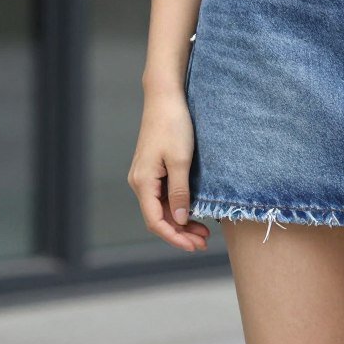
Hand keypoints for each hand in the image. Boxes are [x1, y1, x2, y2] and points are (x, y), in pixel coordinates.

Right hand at [127, 87, 209, 251]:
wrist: (166, 98)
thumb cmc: (174, 125)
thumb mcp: (181, 161)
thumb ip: (180, 192)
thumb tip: (180, 220)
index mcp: (143, 182)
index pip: (155, 221)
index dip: (174, 237)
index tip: (194, 246)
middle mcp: (140, 182)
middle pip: (158, 217)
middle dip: (180, 233)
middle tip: (204, 243)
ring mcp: (146, 176)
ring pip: (162, 208)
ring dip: (181, 222)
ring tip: (203, 232)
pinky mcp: (154, 169)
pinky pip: (164, 196)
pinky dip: (179, 207)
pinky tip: (194, 211)